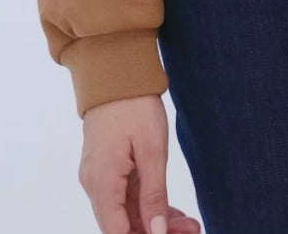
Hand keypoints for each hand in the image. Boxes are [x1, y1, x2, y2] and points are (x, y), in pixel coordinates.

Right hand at [79, 95, 201, 233]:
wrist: (116, 70)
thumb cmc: (134, 105)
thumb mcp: (152, 150)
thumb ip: (154, 196)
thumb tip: (156, 233)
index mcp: (103, 183)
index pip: (118, 233)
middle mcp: (95, 185)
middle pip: (123, 225)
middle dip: (156, 231)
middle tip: (191, 229)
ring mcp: (100, 176)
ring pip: (126, 212)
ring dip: (155, 220)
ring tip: (189, 223)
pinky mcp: (107, 167)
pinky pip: (126, 196)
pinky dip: (147, 204)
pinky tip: (171, 210)